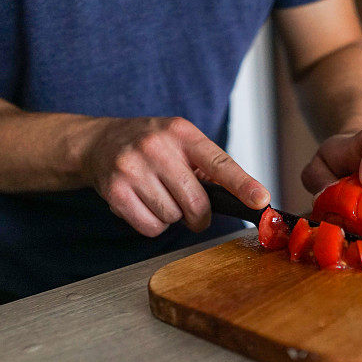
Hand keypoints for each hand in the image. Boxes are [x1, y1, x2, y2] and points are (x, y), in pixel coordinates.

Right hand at [81, 116, 269, 236]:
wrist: (100, 142)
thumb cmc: (149, 145)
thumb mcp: (181, 141)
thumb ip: (209, 166)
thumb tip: (242, 196)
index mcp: (182, 133)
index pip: (220, 162)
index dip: (243, 184)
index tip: (260, 200)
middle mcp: (157, 148)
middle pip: (196, 203)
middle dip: (199, 215)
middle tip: (192, 208)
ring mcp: (133, 169)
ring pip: (173, 218)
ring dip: (172, 216)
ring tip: (159, 196)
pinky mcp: (116, 192)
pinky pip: (151, 227)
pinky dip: (153, 224)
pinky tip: (144, 204)